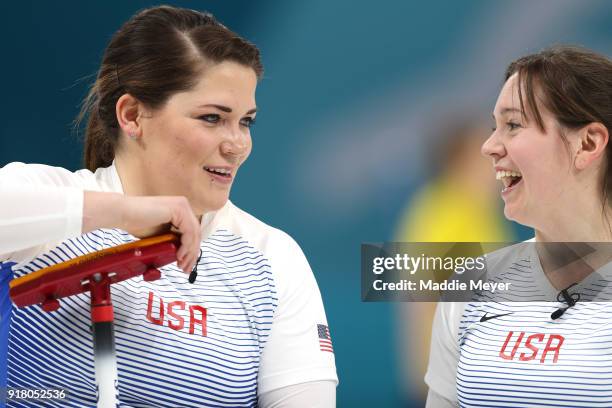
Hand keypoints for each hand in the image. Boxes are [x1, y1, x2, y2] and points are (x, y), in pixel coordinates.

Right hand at [83, 192, 200, 272]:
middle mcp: (183, 205)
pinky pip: (188, 231)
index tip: (186, 264)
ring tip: (182, 265)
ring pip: (194, 234)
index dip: (192, 250)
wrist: (122, 213)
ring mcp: (182, 206)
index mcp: (180, 209)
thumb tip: (183, 254)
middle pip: (196, 233)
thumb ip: (172, 239)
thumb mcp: (160, 234)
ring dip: (190, 252)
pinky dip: (186, 245)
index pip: (192, 232)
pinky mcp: (178, 209)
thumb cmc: (137, 223)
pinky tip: (179, 255)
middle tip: (186, 269)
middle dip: (192, 254)